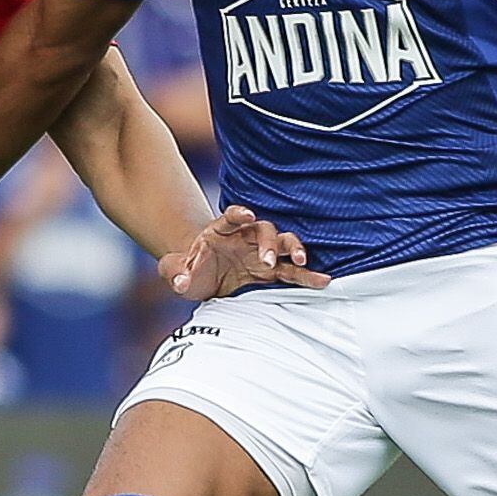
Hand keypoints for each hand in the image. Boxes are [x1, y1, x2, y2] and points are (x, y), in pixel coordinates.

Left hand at [162, 205, 327, 299]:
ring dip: (293, 250)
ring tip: (301, 261)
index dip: (239, 214)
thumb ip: (174, 272)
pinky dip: (307, 275)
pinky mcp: (272, 271)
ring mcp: (261, 253)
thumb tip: (179, 280)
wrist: (201, 278)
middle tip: (268, 260)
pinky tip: (323, 281)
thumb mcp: (175, 271)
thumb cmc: (189, 270)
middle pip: (263, 230)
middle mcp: (246, 237)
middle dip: (268, 242)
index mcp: (221, 231)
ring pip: (284, 244)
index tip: (248, 214)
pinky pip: (293, 271)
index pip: (231, 217)